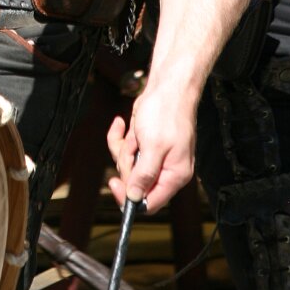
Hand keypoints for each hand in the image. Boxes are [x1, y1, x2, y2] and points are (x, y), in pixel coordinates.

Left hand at [105, 86, 195, 213]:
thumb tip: (134, 198)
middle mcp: (165, 169)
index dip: (130, 198)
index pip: (151, 202)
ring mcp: (153, 156)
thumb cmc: (167, 113)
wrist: (167, 87)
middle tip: (134, 145)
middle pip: (134, 183)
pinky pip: (123, 148)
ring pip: (126, 164)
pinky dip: (119, 136)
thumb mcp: (154, 146)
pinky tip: (120, 123)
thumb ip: (144, 174)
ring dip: (124, 147)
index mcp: (174, 175)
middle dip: (127, 162)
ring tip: (136, 131)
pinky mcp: (143, 144)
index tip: (114, 184)